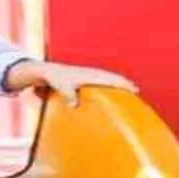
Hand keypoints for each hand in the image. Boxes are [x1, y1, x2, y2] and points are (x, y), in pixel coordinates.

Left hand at [8, 61, 135, 108]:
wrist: (43, 73)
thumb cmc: (53, 79)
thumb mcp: (59, 86)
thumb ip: (67, 94)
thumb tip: (75, 104)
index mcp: (87, 75)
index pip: (108, 78)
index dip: (120, 83)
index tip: (132, 88)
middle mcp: (89, 75)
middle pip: (110, 77)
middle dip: (122, 83)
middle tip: (135, 89)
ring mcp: (87, 78)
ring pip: (105, 80)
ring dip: (115, 84)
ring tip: (127, 91)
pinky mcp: (83, 83)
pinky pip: (99, 84)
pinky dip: (107, 86)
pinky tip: (110, 95)